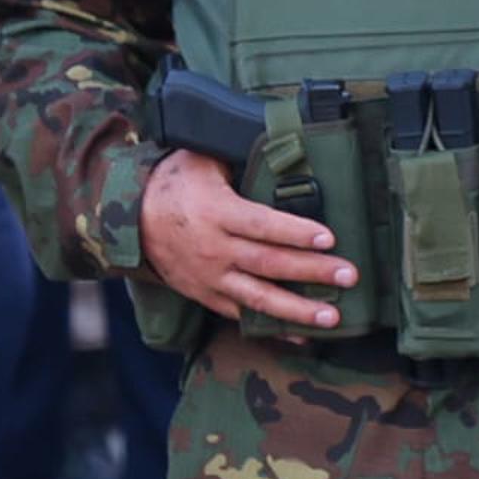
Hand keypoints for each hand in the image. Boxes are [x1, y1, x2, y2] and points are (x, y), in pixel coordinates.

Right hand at [138, 149, 356, 329]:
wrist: (130, 219)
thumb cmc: (174, 182)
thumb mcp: (201, 158)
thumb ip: (238, 158)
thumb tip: (280, 143)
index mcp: (216, 212)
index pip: (262, 226)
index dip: (296, 233)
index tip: (329, 238)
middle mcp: (214, 249)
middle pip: (269, 264)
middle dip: (312, 272)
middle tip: (349, 276)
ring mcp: (210, 277)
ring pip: (258, 298)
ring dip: (297, 310)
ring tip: (332, 318)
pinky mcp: (206, 295)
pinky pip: (241, 315)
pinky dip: (271, 328)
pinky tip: (300, 335)